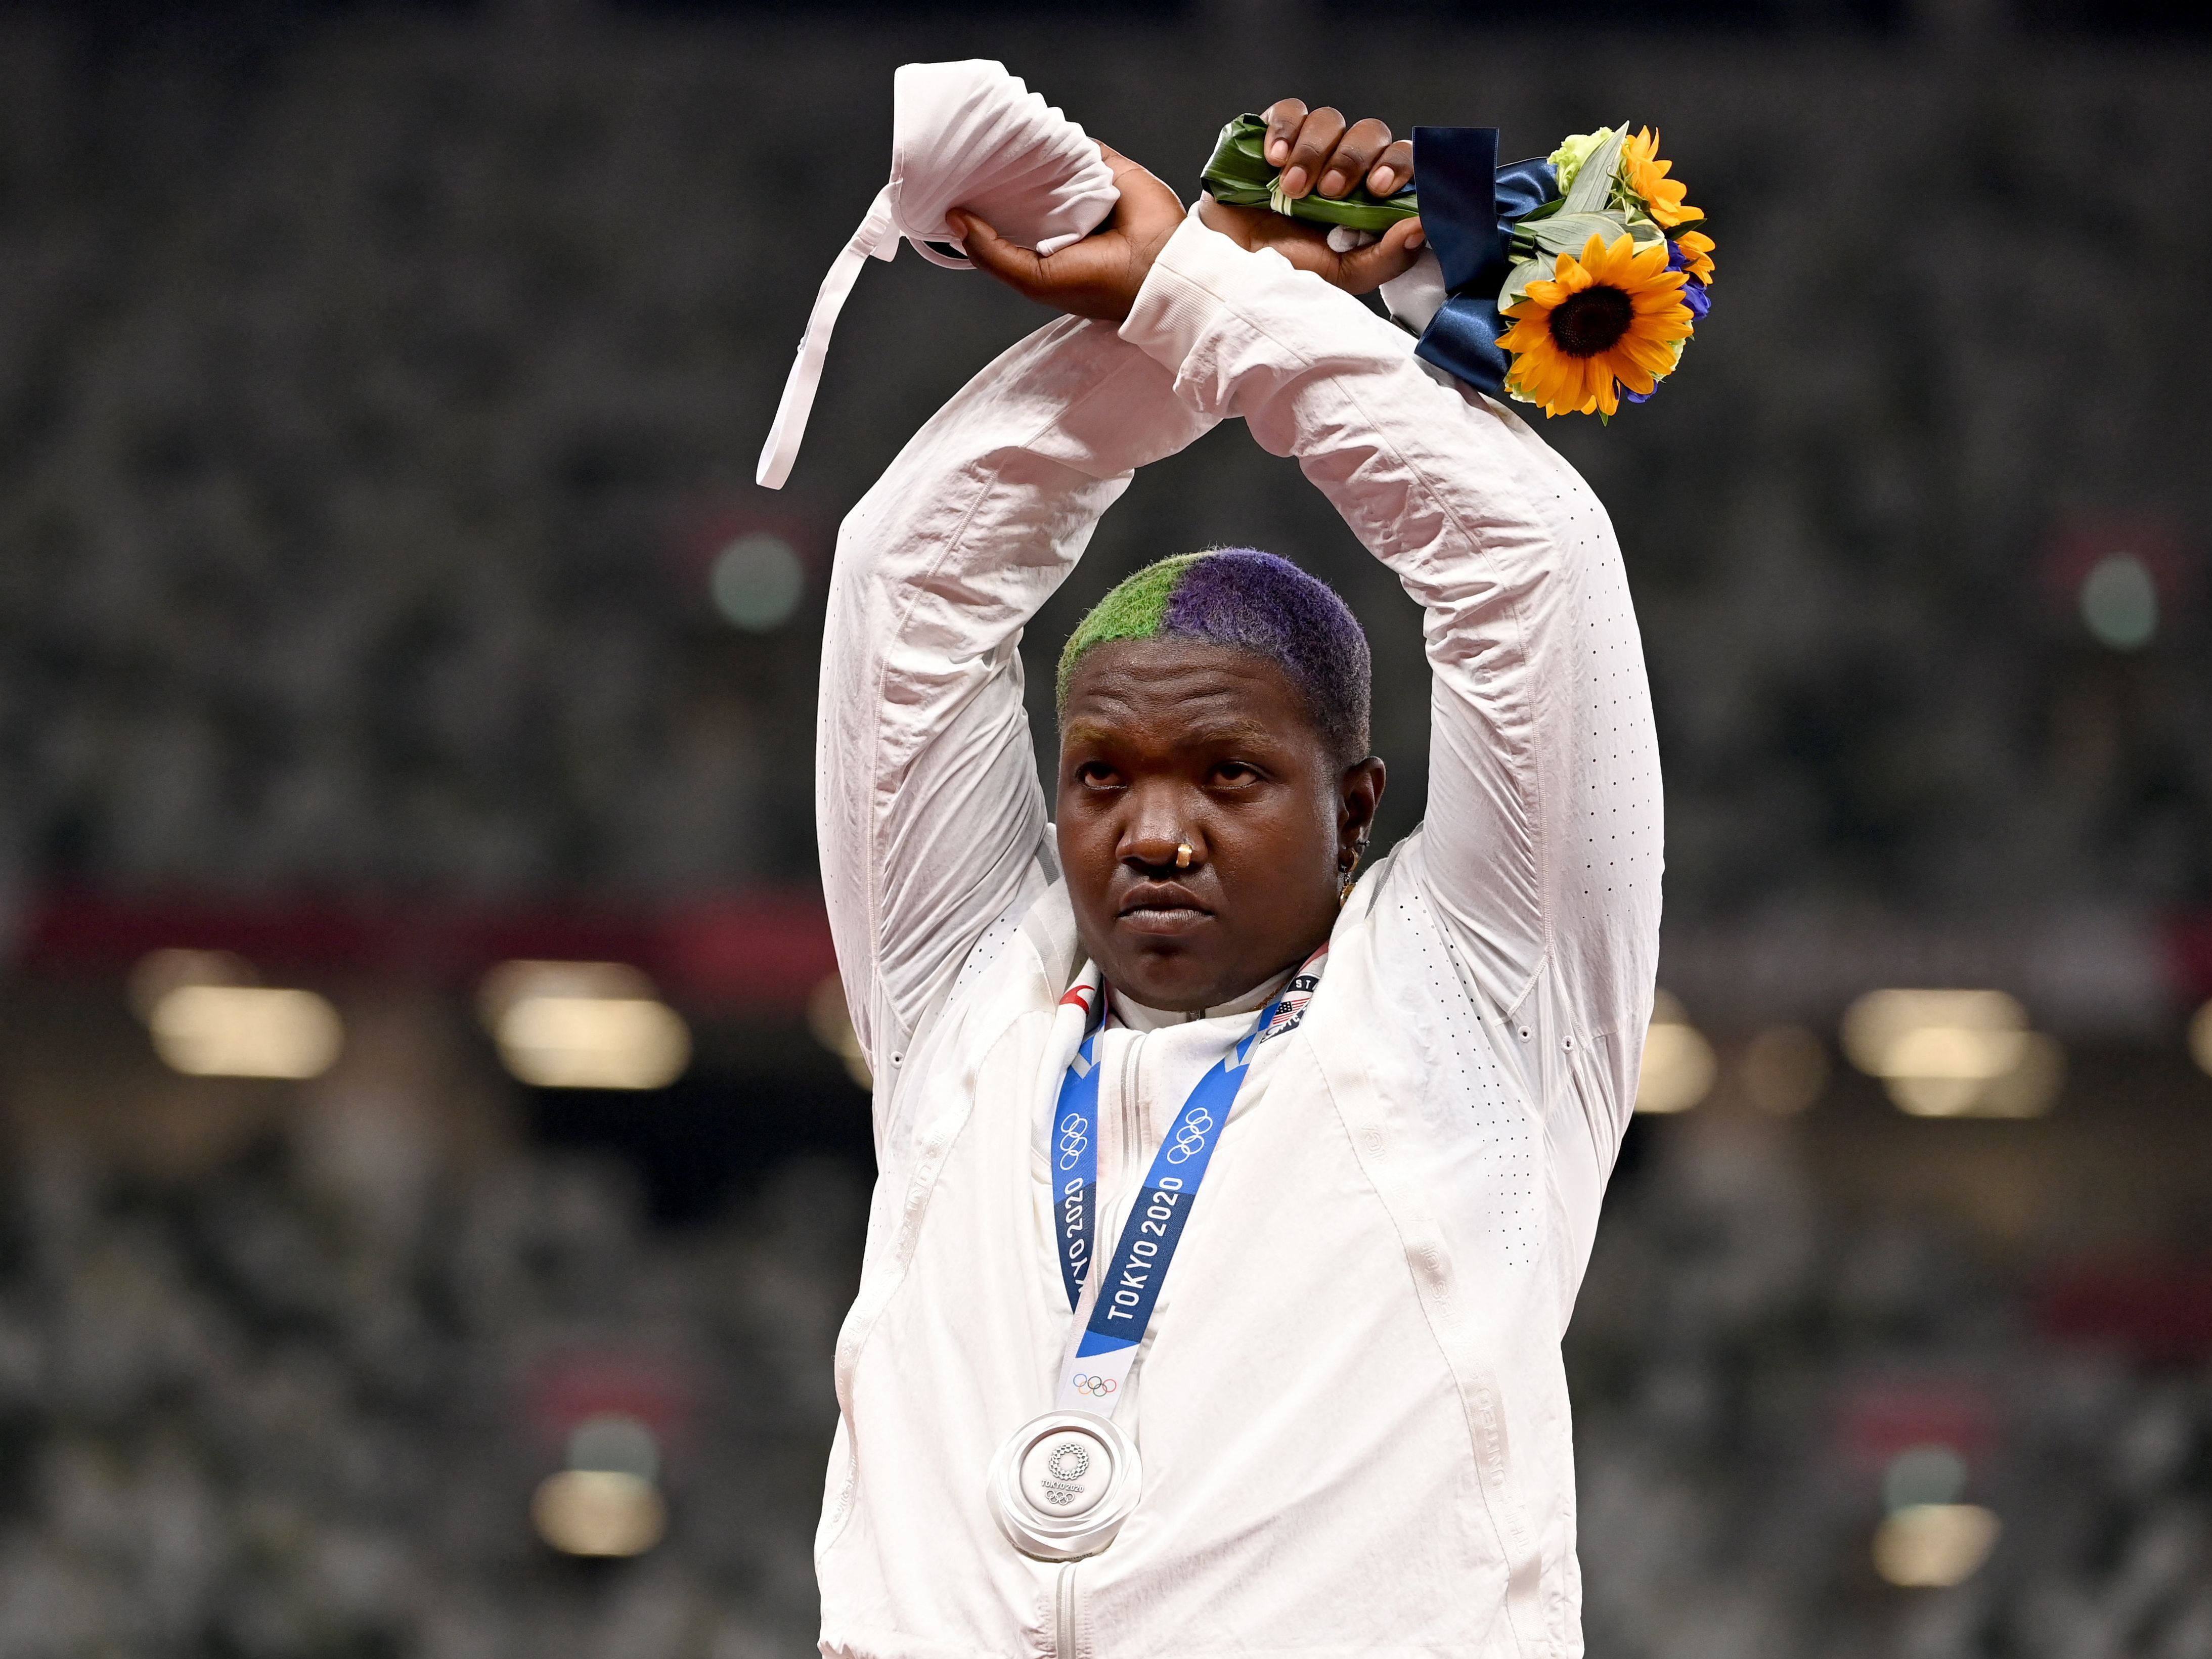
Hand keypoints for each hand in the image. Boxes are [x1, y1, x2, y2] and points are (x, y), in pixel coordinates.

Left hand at [949, 144, 1187, 323]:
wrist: (1158, 268)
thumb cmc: (1098, 284)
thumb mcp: (1032, 279)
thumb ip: (991, 252)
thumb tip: (954, 218)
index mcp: (1043, 248)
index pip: (1003, 221)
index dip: (978, 207)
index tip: (953, 189)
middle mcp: (1061, 218)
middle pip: (1020, 188)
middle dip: (996, 175)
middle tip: (966, 156)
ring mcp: (1084, 190)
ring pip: (1045, 162)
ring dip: (1025, 152)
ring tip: (994, 138)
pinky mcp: (1106, 167)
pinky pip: (1076, 145)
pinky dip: (1058, 137)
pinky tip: (1033, 129)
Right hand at [1196, 98, 1424, 294]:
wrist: (1224, 267)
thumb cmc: (1282, 271)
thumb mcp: (1339, 276)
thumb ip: (1385, 258)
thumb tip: (1422, 227)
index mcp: (1366, 195)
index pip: (1400, 161)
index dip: (1397, 165)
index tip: (1378, 189)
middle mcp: (1341, 164)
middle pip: (1370, 133)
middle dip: (1352, 159)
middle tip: (1329, 191)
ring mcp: (1307, 146)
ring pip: (1330, 119)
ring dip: (1314, 152)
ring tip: (1291, 188)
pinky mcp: (1271, 132)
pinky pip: (1290, 110)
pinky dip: (1285, 129)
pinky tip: (1273, 160)